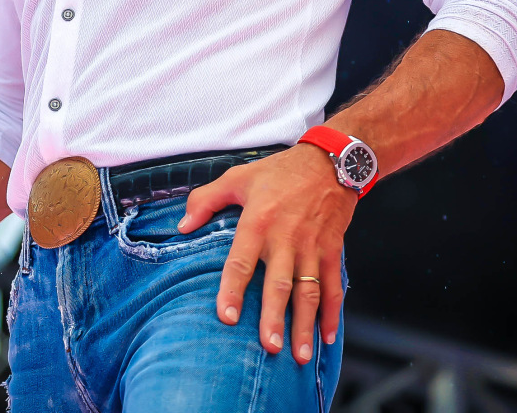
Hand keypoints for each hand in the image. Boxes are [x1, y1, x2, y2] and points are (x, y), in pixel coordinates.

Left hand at [176, 146, 358, 362]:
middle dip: (274, 318)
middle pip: (279, 284)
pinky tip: (327, 337)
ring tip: (298, 354)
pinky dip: (332, 314)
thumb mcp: (238, 177)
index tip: (227, 317)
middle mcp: (286, 239)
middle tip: (269, 347)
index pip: (241, 261)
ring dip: (304, 325)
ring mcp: (312, 248)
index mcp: (258, 222)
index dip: (233, 290)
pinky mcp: (332, 251)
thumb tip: (182, 227)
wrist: (331, 162)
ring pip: (309, 292)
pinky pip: (334, 287)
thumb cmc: (280, 172)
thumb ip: (206, 201)